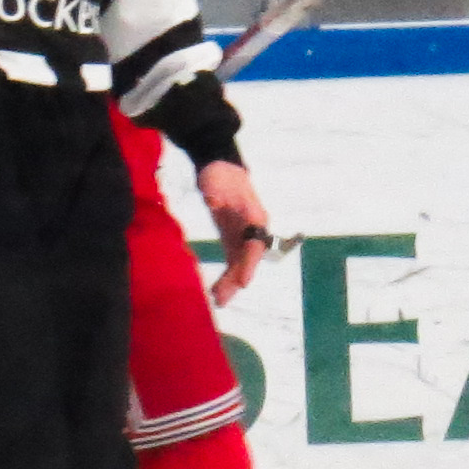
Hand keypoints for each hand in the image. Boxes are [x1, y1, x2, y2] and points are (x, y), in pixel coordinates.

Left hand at [195, 157, 271, 304]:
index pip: (254, 244)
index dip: (249, 263)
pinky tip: (216, 290)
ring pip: (240, 264)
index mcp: (255, 218)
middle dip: (236, 279)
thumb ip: (217, 194)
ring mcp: (242, 236)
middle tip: (222, 297)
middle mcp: (253, 231)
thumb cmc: (222, 175)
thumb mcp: (219, 182)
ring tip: (218, 300)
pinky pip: (232, 261)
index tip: (244, 281)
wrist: (220, 169)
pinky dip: (226, 276)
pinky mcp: (232, 239)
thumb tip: (214, 203)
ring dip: (230, 282)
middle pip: (247, 259)